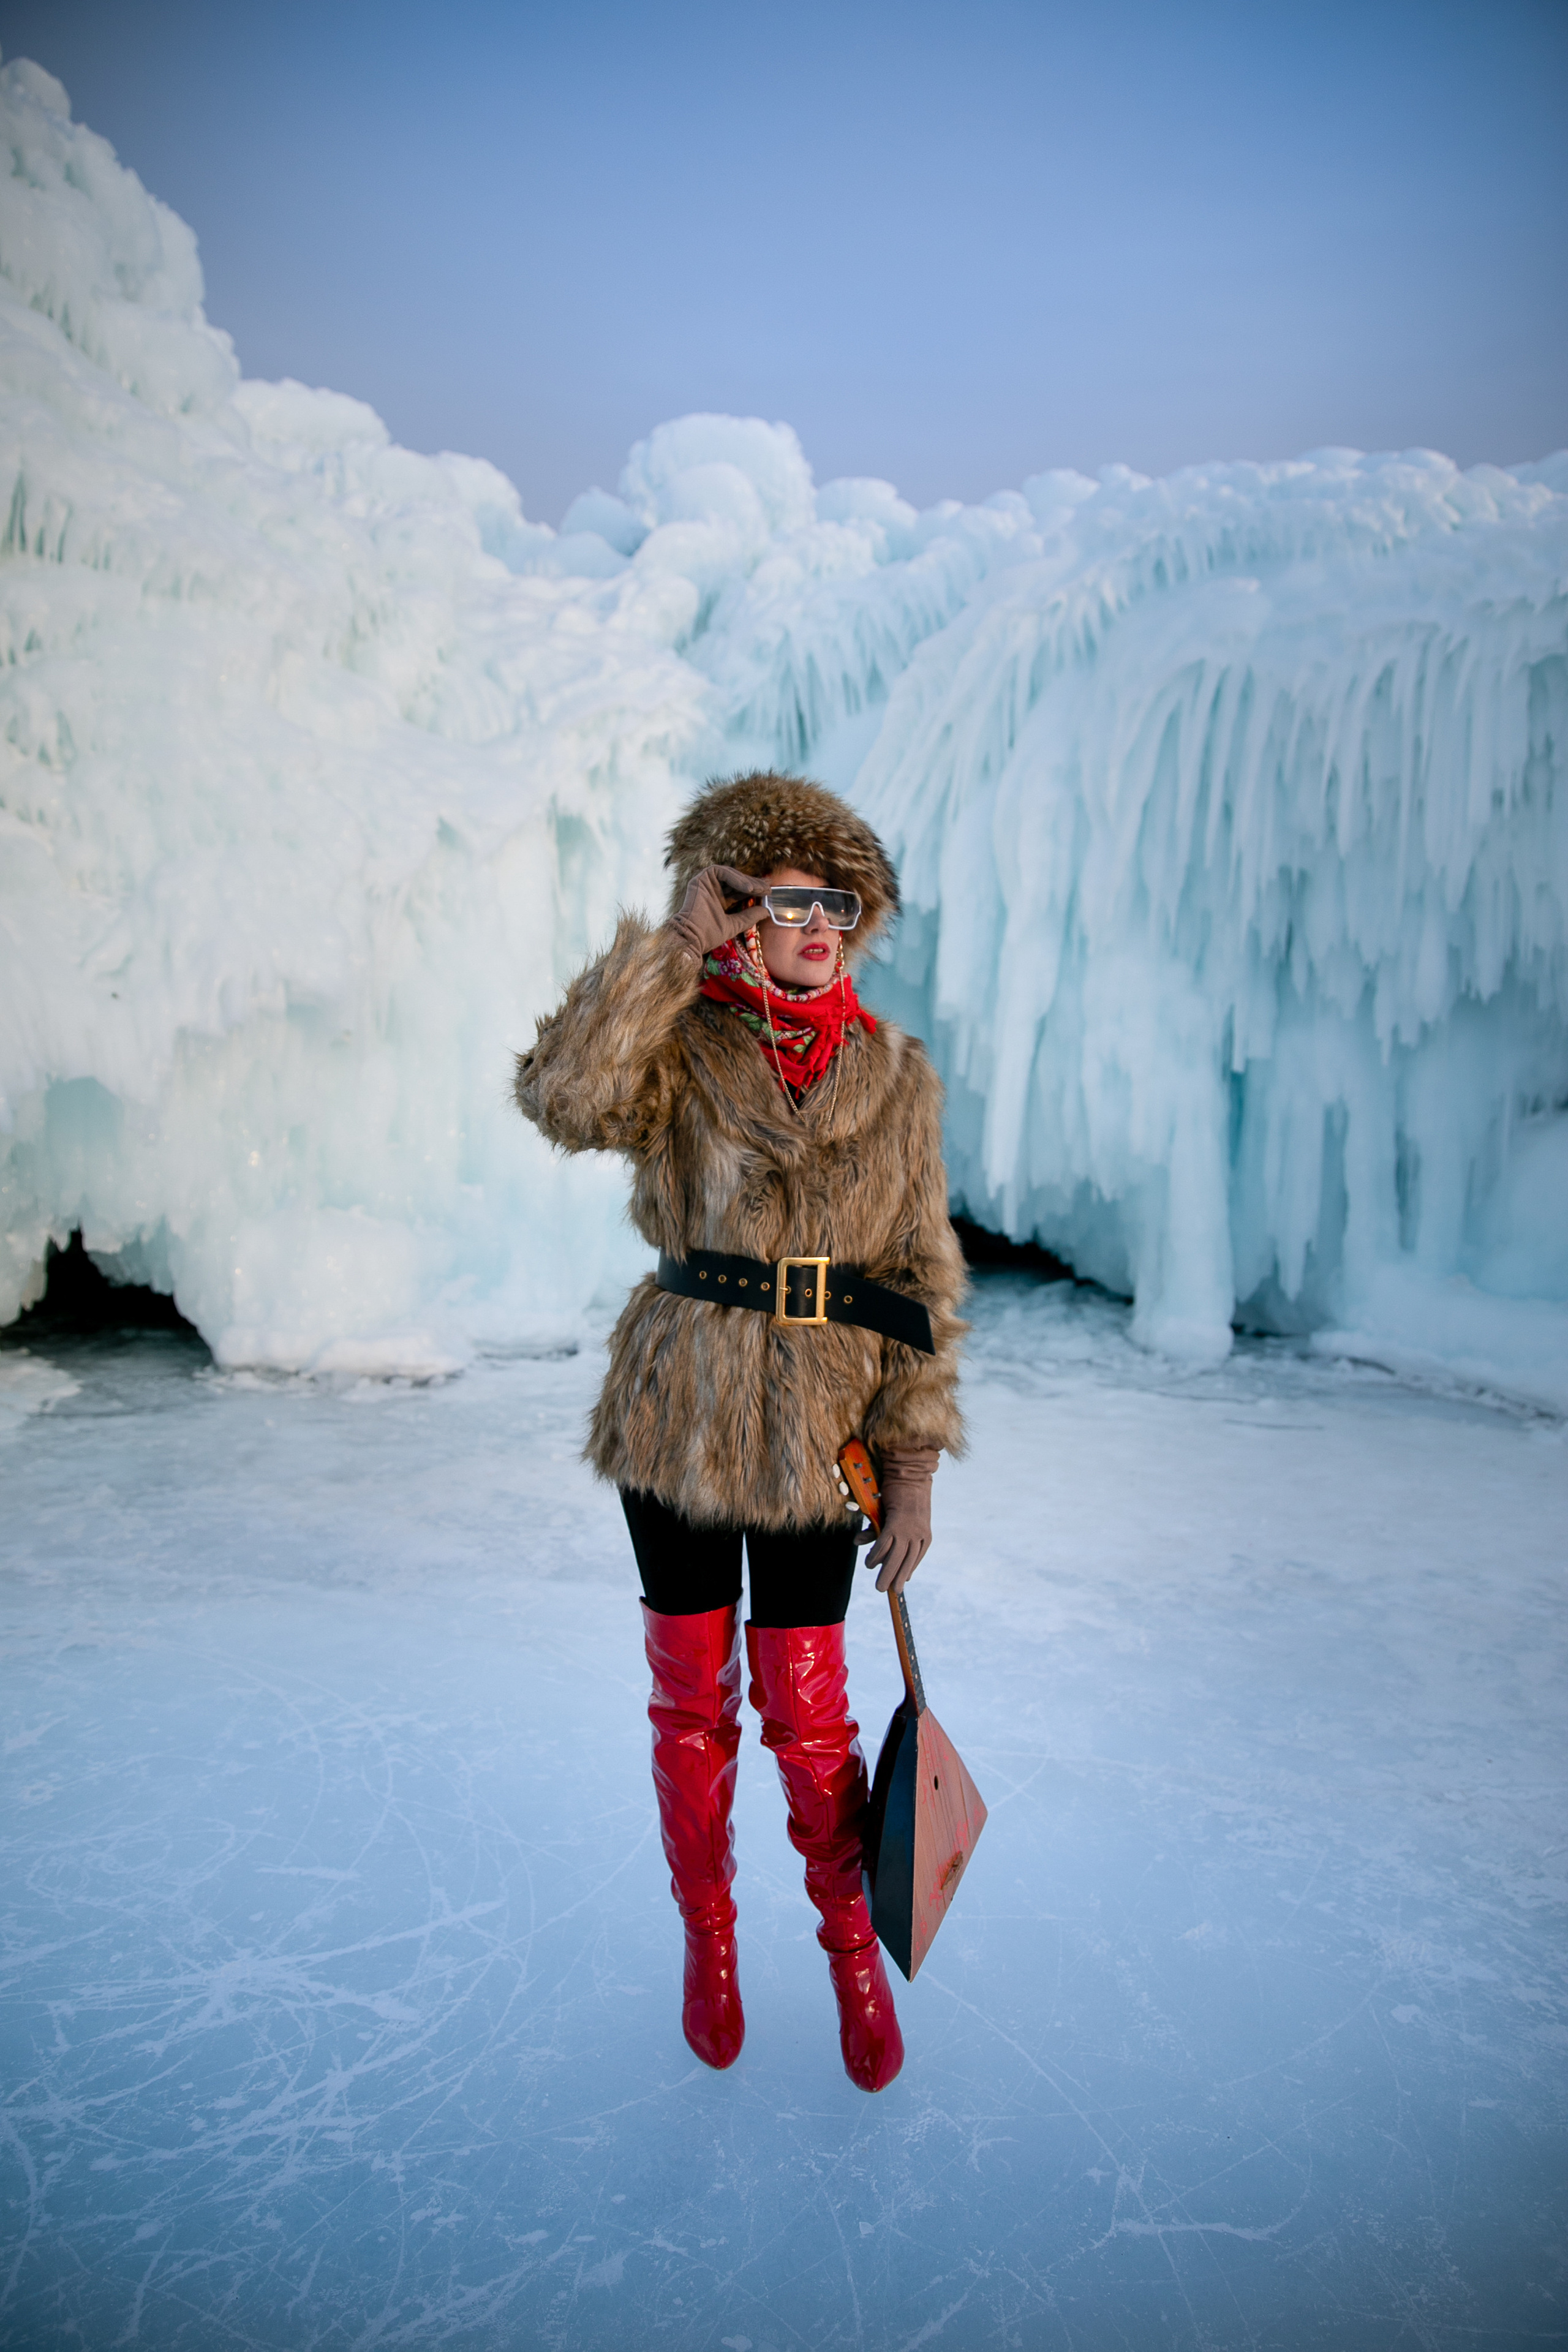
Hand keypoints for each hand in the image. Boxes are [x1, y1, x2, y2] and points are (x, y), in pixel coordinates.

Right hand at [666, 866, 772, 963]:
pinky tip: (747, 887)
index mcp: (719, 900)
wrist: (693, 938)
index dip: (754, 890)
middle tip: (767, 888)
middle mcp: (712, 890)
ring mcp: (705, 884)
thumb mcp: (735, 924)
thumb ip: (749, 916)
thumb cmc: (710, 934)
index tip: (768, 892)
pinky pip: (720, 871)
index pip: (739, 891)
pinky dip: (735, 877)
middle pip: (736, 881)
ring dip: (746, 880)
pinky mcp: (700, 879)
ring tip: (758, 889)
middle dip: (753, 884)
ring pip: (730, 874)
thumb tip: (766, 911)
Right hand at [855, 1445, 937, 1596]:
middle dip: (896, 1578)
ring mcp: (909, 1530)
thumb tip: (858, 1542)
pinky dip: (876, 1555)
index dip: (907, 1571)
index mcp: (925, 1536)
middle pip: (906, 1562)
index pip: (916, 1559)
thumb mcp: (895, 1517)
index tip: (901, 1582)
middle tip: (888, 1591)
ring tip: (879, 1587)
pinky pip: (885, 1544)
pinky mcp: (897, 1523)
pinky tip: (870, 1563)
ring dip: (886, 1573)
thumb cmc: (902, 1494)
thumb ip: (880, 1532)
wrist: (909, 1474)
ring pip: (896, 1557)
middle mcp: (919, 1535)